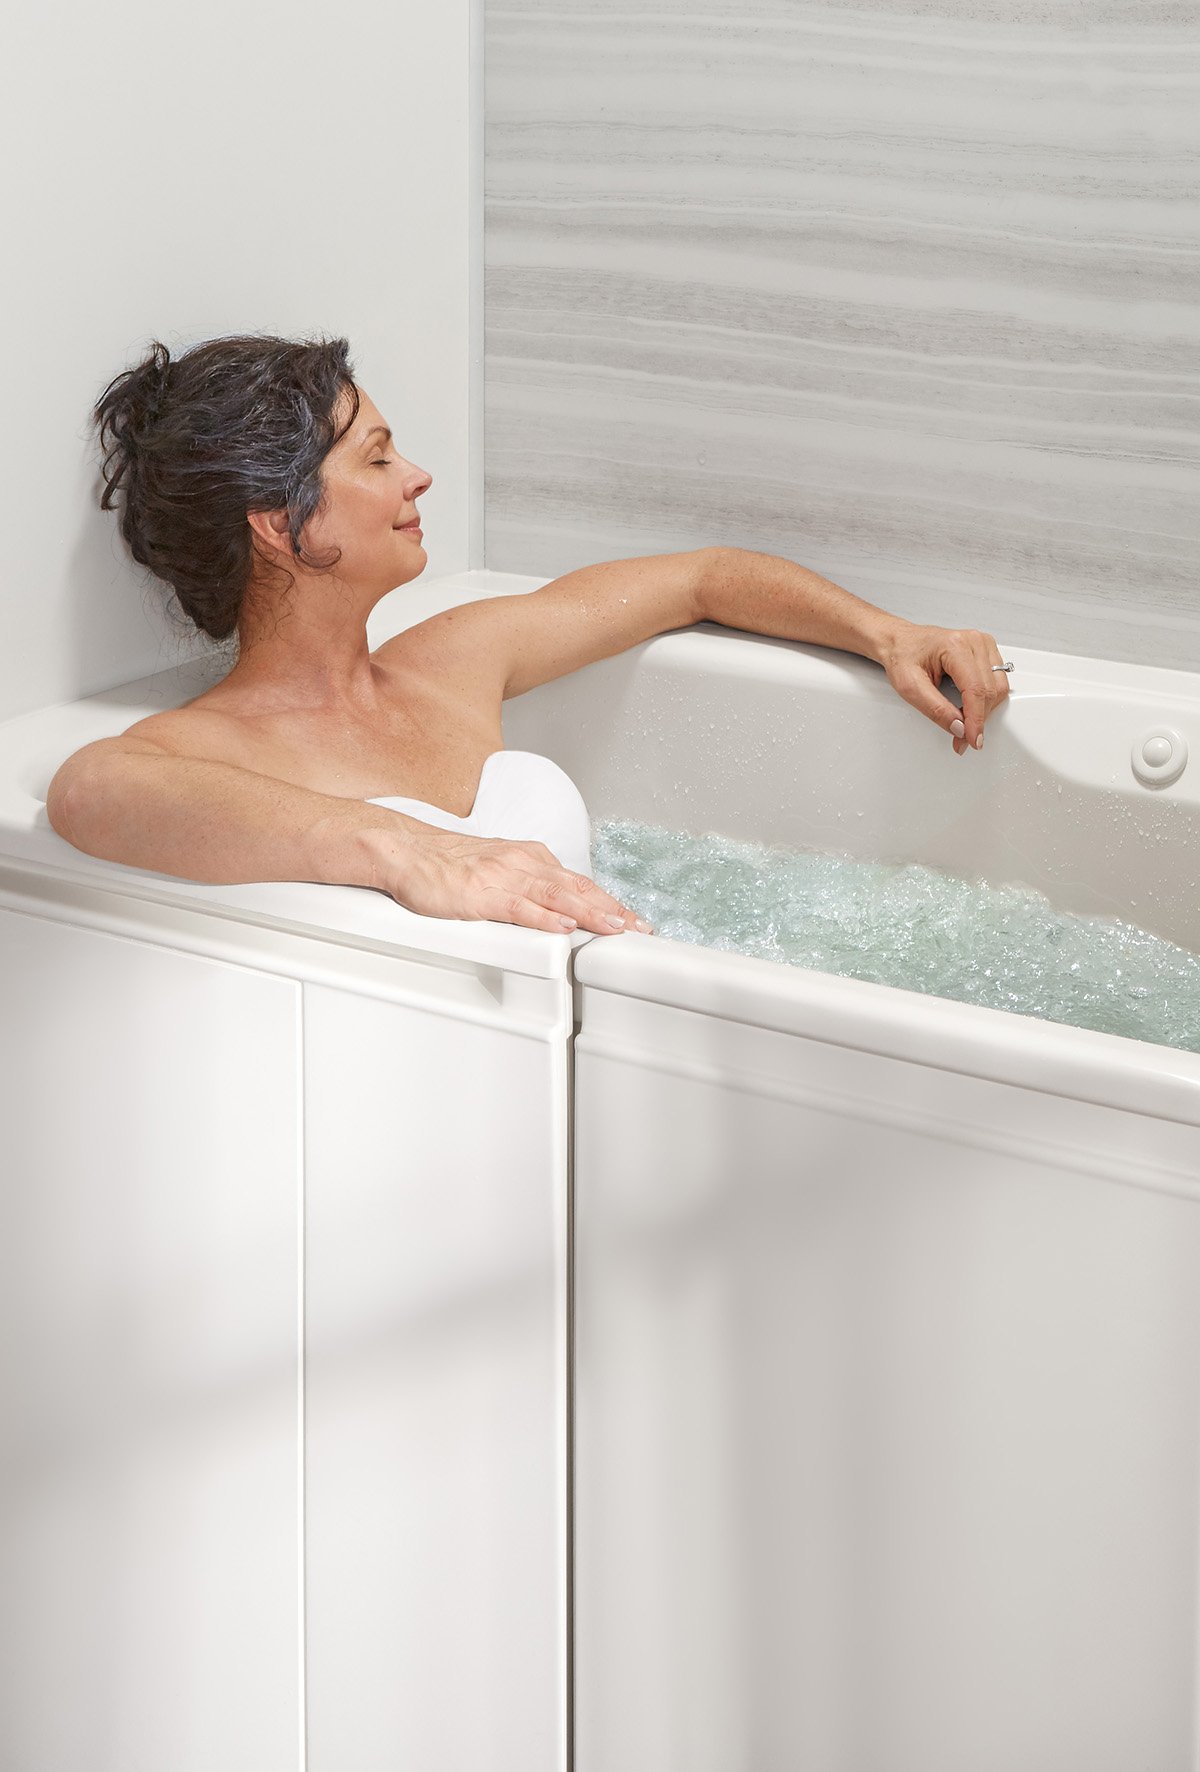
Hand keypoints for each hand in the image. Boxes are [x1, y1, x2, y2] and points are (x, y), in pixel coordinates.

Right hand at [381, 827, 653, 934]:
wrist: (406, 851)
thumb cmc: (448, 865)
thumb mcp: (499, 869)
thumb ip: (529, 886)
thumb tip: (559, 907)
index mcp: (529, 858)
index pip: (578, 881)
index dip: (608, 901)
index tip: (633, 919)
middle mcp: (522, 863)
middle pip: (577, 887)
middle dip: (612, 909)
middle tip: (640, 928)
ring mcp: (502, 877)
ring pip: (556, 895)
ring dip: (590, 912)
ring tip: (615, 927)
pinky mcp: (481, 894)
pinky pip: (519, 906)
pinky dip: (545, 917)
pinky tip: (565, 927)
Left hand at [877, 622, 1010, 754]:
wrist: (901, 642)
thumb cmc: (903, 656)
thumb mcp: (909, 687)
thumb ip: (935, 709)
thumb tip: (958, 727)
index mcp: (955, 646)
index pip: (975, 689)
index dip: (976, 719)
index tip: (973, 739)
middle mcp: (973, 641)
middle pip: (990, 691)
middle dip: (978, 719)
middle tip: (962, 738)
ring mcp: (983, 644)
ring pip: (998, 687)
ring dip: (984, 711)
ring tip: (964, 722)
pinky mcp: (987, 651)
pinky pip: (997, 681)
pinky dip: (986, 699)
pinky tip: (969, 706)